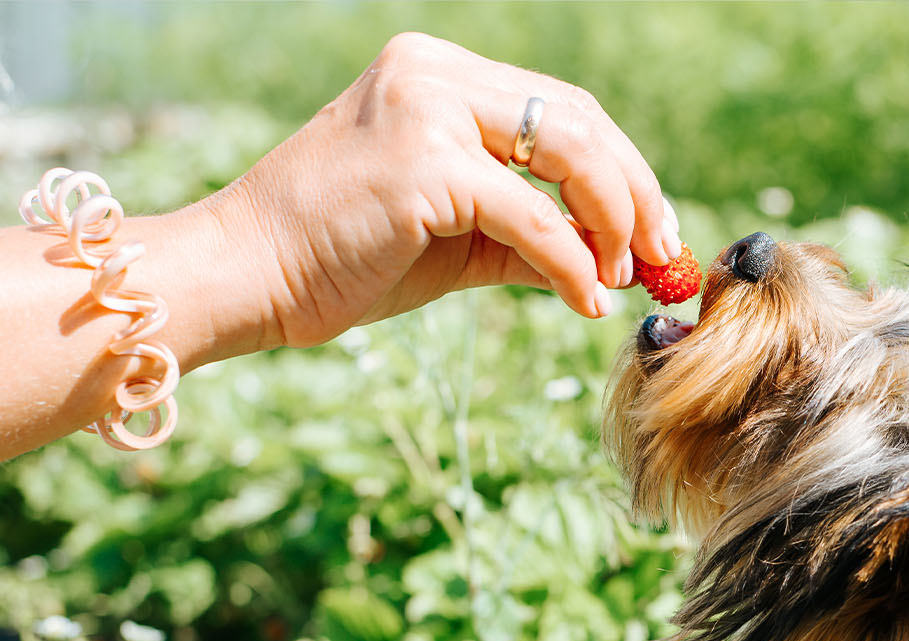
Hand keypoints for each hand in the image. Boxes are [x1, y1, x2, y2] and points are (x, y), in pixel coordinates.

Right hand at [215, 32, 680, 350]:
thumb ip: (531, 233)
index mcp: (436, 74)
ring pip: (567, 153)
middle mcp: (431, 73)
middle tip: (660, 254)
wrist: (248, 276)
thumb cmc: (343, 259)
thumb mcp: (456, 237)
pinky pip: (530, 215)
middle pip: (576, 120)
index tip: (654, 228)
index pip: (560, 108)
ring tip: (625, 277)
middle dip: (633, 191)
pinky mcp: (423, 164)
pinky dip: (571, 262)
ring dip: (612, 220)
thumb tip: (614, 260)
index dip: (620, 167)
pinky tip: (584, 300)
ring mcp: (425, 110)